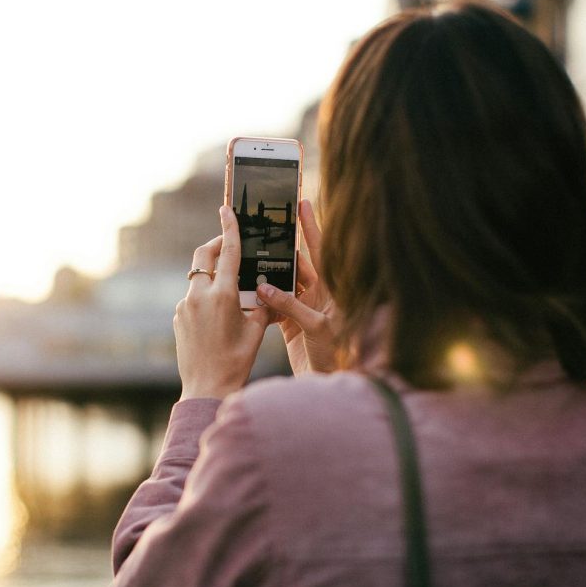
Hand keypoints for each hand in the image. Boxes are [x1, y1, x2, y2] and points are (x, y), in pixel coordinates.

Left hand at [174, 206, 273, 399]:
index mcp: (223, 296)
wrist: (206, 387)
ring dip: (213, 276)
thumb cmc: (237, 361)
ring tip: (231, 289)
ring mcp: (184, 307)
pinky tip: (218, 314)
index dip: (229, 228)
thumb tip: (265, 290)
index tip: (226, 209)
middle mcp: (199, 297)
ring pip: (198, 279)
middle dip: (215, 245)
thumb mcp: (257, 330)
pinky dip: (205, 297)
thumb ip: (262, 304)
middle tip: (228, 244)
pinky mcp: (178, 317)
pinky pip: (193, 298)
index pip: (228, 253)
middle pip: (203, 257)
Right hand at [255, 199, 338, 373]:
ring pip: (283, 284)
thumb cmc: (337, 356)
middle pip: (298, 264)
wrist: (330, 384)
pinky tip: (248, 292)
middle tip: (264, 227)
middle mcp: (319, 295)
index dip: (312, 225)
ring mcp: (305, 308)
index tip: (302, 202)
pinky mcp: (291, 324)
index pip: (322, 250)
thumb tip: (264, 288)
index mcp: (332, 289)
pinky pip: (274, 305)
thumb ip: (291, 307)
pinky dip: (262, 300)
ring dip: (268, 275)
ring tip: (250, 258)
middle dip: (281, 248)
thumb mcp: (317, 328)